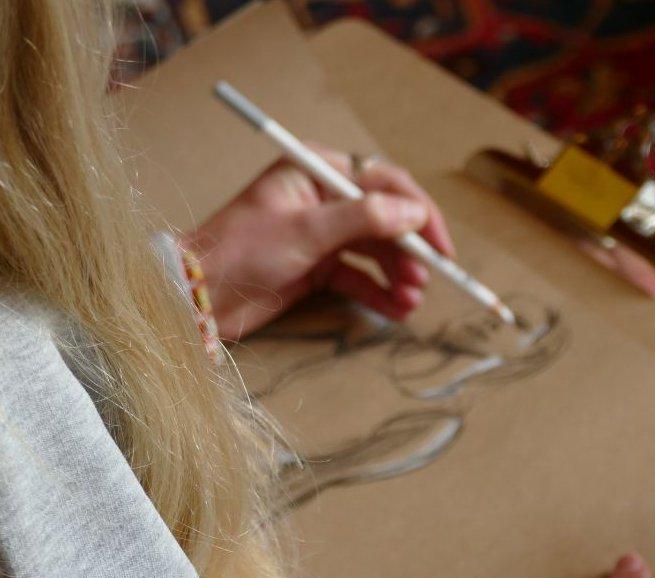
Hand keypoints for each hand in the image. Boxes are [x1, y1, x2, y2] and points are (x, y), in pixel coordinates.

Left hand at [183, 145, 455, 339]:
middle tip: (427, 279)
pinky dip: (380, 293)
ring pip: (376, 251)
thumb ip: (364, 219)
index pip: (385, 182)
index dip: (419, 213)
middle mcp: (323, 199)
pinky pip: (359, 277)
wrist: (196, 296)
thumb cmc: (240, 251)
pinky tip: (397, 310)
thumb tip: (416, 212)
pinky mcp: (316, 268)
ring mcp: (321, 235)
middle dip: (410, 251)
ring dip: (399, 275)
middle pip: (386, 219)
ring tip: (412, 300)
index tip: (440, 246)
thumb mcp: (306, 231)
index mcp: (316, 171)